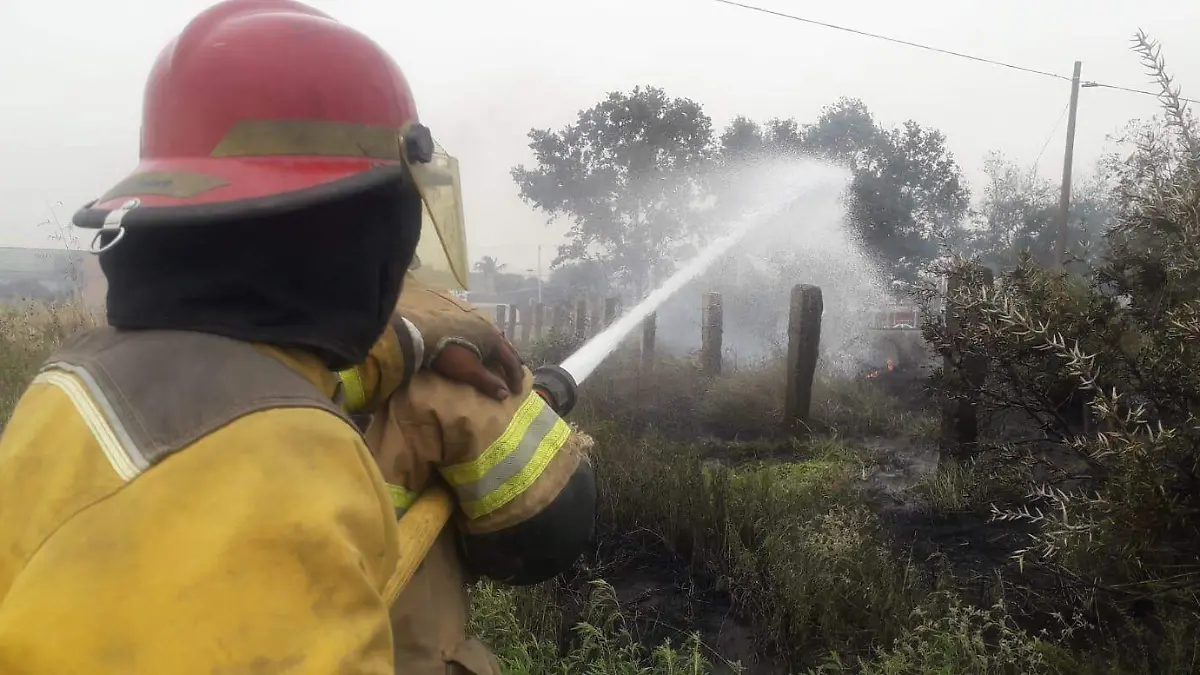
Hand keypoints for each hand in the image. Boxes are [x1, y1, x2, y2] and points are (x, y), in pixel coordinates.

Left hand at [400, 291, 524, 400]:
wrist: (423, 334)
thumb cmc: (449, 354)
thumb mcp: (469, 371)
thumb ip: (489, 383)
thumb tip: (505, 395)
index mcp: (494, 341)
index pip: (511, 361)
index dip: (515, 377)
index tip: (518, 392)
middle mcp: (490, 329)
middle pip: (507, 348)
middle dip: (513, 363)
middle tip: (517, 376)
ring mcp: (477, 322)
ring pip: (496, 339)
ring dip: (502, 352)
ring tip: (503, 361)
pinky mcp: (465, 321)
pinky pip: (485, 334)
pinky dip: (490, 345)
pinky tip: (485, 347)